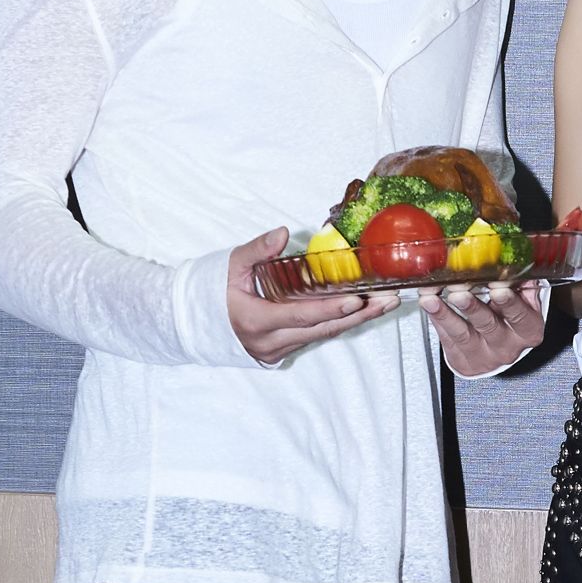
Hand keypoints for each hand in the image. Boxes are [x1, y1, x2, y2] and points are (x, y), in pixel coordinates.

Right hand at [227, 228, 398, 365]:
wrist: (193, 321)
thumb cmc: (211, 290)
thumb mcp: (230, 265)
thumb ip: (257, 250)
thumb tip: (282, 233)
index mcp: (256, 321)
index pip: (302, 315)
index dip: (331, 308)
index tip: (358, 299)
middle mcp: (270, 342)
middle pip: (322, 330)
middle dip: (358, 315)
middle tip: (389, 300)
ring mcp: (277, 349)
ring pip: (322, 335)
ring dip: (355, 320)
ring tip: (385, 304)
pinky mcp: (282, 348)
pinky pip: (315, 336)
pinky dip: (338, 322)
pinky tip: (362, 310)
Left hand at [420, 282, 544, 375]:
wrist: (498, 351)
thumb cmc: (510, 320)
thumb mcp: (524, 304)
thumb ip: (521, 286)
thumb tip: (516, 265)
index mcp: (528, 330)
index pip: (520, 316)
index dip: (509, 302)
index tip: (498, 287)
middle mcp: (507, 346)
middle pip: (488, 325)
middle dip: (472, 307)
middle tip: (459, 292)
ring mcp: (484, 355)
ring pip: (462, 334)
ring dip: (445, 314)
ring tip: (431, 298)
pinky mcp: (462, 360)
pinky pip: (447, 339)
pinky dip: (436, 319)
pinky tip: (428, 304)